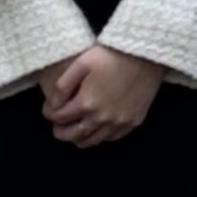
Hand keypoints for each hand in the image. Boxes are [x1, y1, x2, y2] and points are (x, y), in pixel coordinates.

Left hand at [41, 45, 163, 148]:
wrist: (147, 55)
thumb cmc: (113, 55)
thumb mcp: (82, 62)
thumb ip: (63, 85)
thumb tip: (53, 104)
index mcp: (86, 103)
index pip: (58, 117)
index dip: (49, 113)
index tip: (49, 108)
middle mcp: (101, 118)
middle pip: (72, 135)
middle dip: (60, 131)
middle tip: (58, 125)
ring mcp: (118, 122)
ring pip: (91, 141)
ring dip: (79, 138)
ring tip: (76, 130)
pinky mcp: (133, 121)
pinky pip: (112, 138)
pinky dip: (101, 136)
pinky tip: (98, 128)